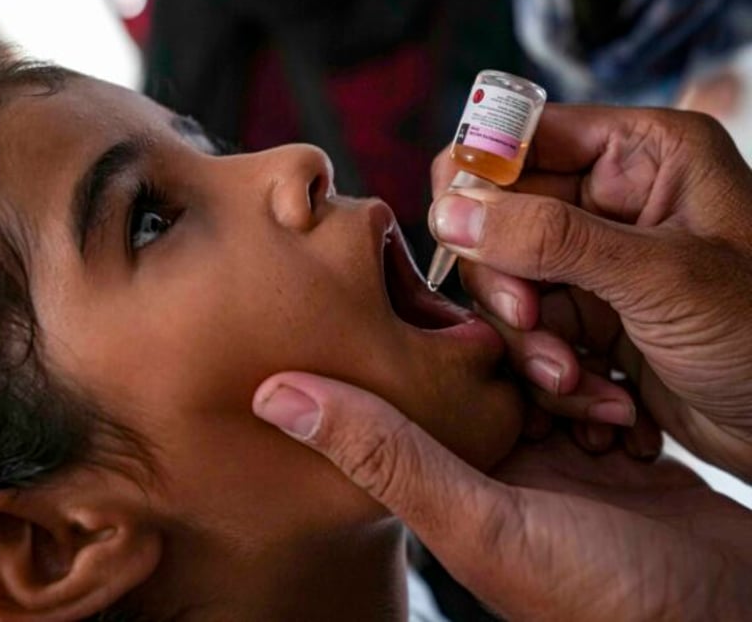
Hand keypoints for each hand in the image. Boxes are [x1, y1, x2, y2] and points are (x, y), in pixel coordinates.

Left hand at [253, 372, 751, 620]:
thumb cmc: (598, 600)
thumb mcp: (479, 520)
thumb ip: (383, 454)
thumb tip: (272, 394)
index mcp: (447, 477)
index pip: (417, 388)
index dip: (435, 346)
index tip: (457, 309)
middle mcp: (494, 465)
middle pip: (490, 370)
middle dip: (528, 361)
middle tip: (559, 377)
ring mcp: (556, 460)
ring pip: (548, 375)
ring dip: (578, 379)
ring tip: (603, 411)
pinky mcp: (610, 457)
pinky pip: (600, 394)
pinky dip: (615, 399)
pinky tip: (630, 424)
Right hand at [429, 105, 751, 480]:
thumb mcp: (659, 277)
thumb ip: (549, 238)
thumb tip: (449, 211)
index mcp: (640, 154)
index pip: (520, 139)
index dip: (479, 182)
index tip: (463, 236)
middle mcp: (610, 202)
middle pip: (497, 222)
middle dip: (509, 287)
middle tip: (533, 325)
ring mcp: (594, 265)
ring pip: (507, 290)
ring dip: (532, 347)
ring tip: (580, 384)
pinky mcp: (589, 323)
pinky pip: (531, 339)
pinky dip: (555, 380)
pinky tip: (608, 407)